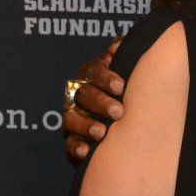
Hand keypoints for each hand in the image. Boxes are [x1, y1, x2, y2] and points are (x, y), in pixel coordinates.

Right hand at [63, 40, 124, 162]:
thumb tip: (120, 43)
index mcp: (92, 74)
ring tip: (101, 133)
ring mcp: (74, 115)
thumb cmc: (125, 87)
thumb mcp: (126, 67)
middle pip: (85, 95)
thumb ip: (122, 53)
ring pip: (72, 118)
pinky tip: (86, 152)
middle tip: (119, 112)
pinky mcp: (72, 137)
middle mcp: (79, 93)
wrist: (124, 115)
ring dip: (86, 125)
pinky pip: (69, 142)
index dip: (106, 78)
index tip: (121, 87)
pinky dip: (76, 147)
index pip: (94, 71)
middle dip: (101, 103)